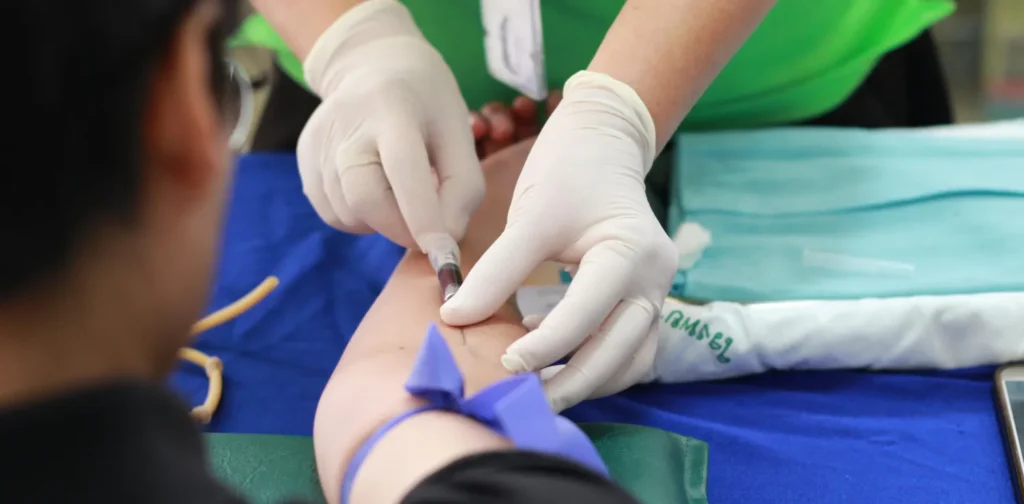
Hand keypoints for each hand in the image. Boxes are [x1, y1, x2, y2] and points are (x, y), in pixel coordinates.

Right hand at [296, 0, 483, 253]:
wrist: (372, 64)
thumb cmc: (426, 103)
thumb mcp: (459, 132)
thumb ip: (462, 187)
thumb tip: (446, 240)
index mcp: (393, 109)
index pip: (404, 170)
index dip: (424, 218)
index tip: (444, 255)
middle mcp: (347, 124)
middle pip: (364, 199)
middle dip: (400, 228)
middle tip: (425, 229)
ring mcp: (319, 143)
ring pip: (348, 213)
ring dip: (381, 222)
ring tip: (399, 192)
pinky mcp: (304, 160)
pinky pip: (333, 213)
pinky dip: (360, 218)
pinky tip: (375, 190)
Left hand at [441, 71, 678, 410]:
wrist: (603, 142)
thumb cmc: (568, 171)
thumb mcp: (531, 216)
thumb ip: (496, 270)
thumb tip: (454, 317)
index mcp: (632, 254)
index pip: (587, 315)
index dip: (544, 346)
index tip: (502, 363)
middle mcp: (655, 280)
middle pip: (619, 353)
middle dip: (571, 382)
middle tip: (521, 400)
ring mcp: (656, 294)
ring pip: (630, 361)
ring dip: (588, 382)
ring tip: (538, 392)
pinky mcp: (644, 301)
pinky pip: (628, 350)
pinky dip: (596, 365)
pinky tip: (554, 362)